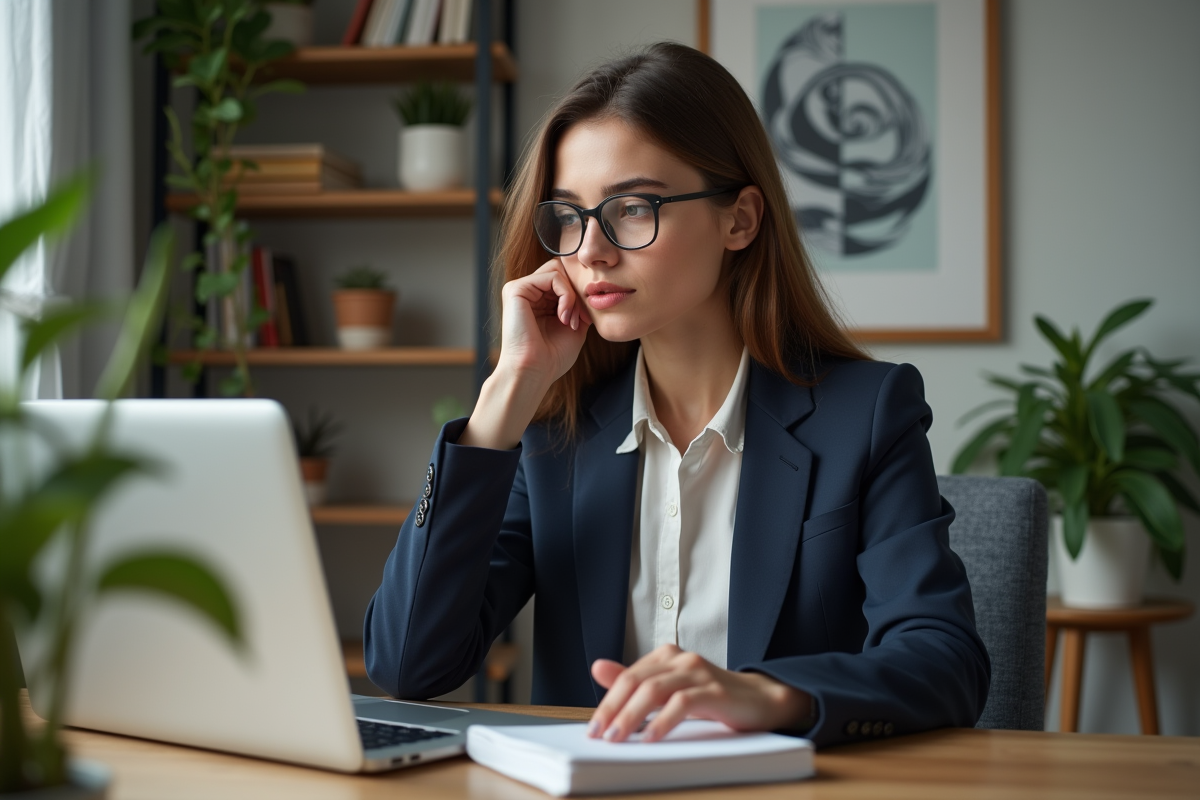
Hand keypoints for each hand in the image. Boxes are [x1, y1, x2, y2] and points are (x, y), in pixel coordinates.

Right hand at [495, 258, 590, 385]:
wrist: (534, 371)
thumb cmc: (552, 357)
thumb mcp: (574, 326)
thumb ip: (579, 304)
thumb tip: (589, 287)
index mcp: (537, 300)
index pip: (563, 278)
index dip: (579, 294)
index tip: (585, 320)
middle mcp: (527, 292)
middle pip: (561, 270)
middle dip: (577, 292)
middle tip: (580, 318)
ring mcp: (520, 289)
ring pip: (558, 271)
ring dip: (572, 295)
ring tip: (570, 320)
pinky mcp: (516, 289)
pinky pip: (553, 277)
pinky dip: (566, 295)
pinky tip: (563, 317)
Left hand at [586, 645, 812, 742]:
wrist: (759, 699)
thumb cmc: (710, 696)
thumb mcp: (669, 689)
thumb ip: (635, 681)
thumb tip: (597, 668)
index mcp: (665, 656)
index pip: (627, 677)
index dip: (607, 702)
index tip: (593, 728)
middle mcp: (680, 658)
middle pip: (636, 682)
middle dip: (613, 710)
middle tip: (600, 735)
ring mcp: (697, 672)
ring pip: (654, 691)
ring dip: (631, 717)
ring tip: (618, 738)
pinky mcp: (714, 691)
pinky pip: (682, 704)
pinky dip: (662, 722)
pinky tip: (650, 738)